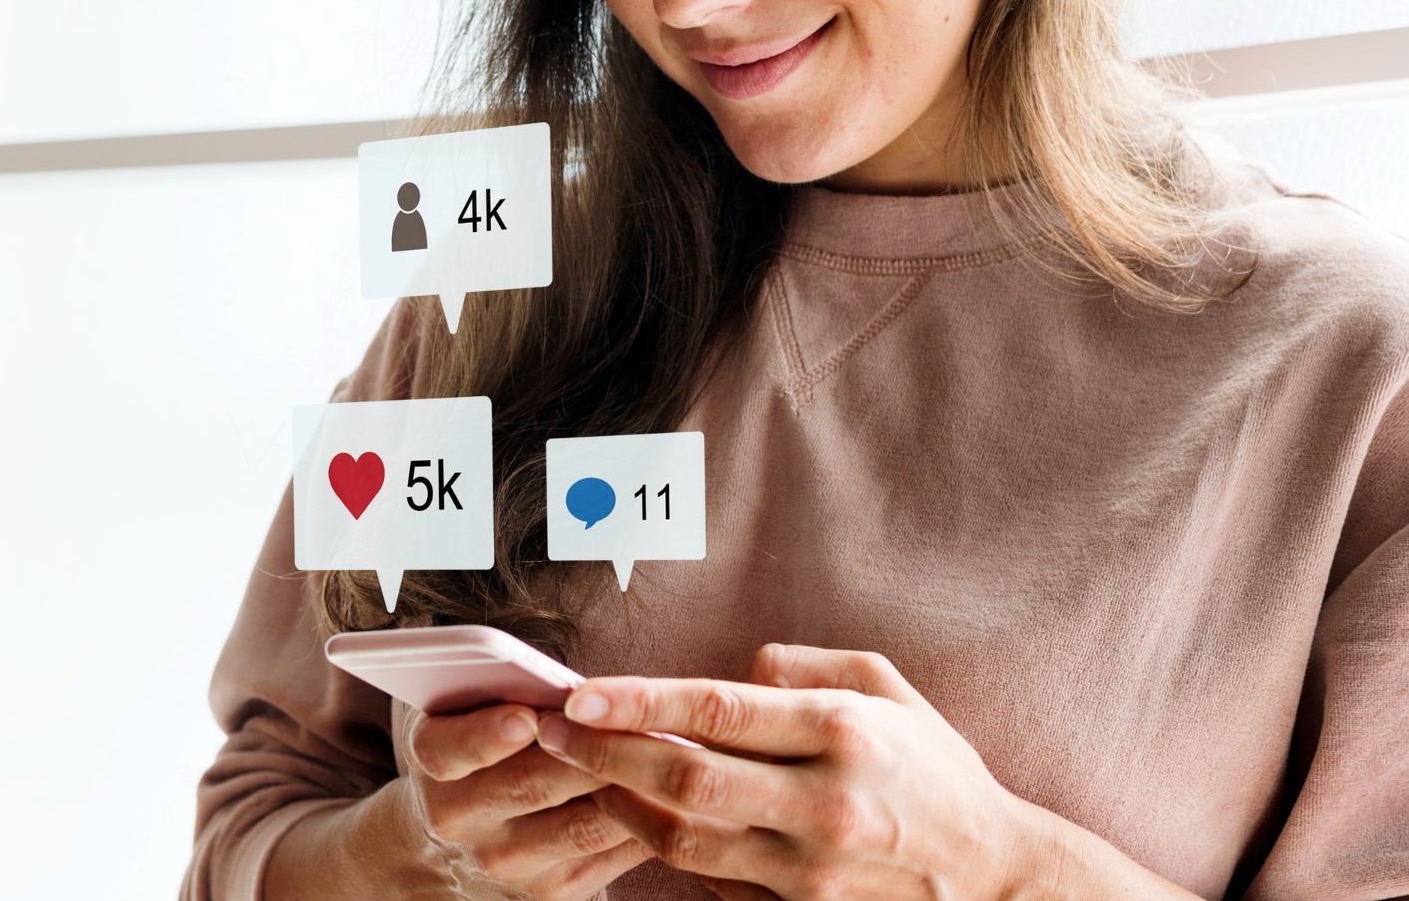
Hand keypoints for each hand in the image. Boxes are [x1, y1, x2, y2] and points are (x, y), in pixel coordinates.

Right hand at [399, 700, 656, 899]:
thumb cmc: (481, 745)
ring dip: (633, 786)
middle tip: (640, 719)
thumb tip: (573, 681)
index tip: (526, 717)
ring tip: (673, 749)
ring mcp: (504, 862)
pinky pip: (610, 853)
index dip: (487, 735)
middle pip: (533, 784)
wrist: (456, 841)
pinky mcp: (548, 892)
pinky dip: (646, 820)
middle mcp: (458, 818)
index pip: (449, 748)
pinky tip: (672, 791)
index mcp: (433, 759)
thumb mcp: (467, 706)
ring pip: (584, 824)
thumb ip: (499, 683)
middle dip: (593, 750)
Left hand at [533, 643, 1032, 900]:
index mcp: (845, 732)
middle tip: (551, 730)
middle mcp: (824, 803)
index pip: (719, 711)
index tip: (580, 693)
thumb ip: (804, 666)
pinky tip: (639, 813)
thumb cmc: (934, 768)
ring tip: (582, 769)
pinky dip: (665, 845)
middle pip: (686, 778)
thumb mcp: (888, 687)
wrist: (992, 879)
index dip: (639, 701)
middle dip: (606, 751)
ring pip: (684, 838)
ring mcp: (810, 871)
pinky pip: (710, 879)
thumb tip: (735, 668)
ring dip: (620, 802)